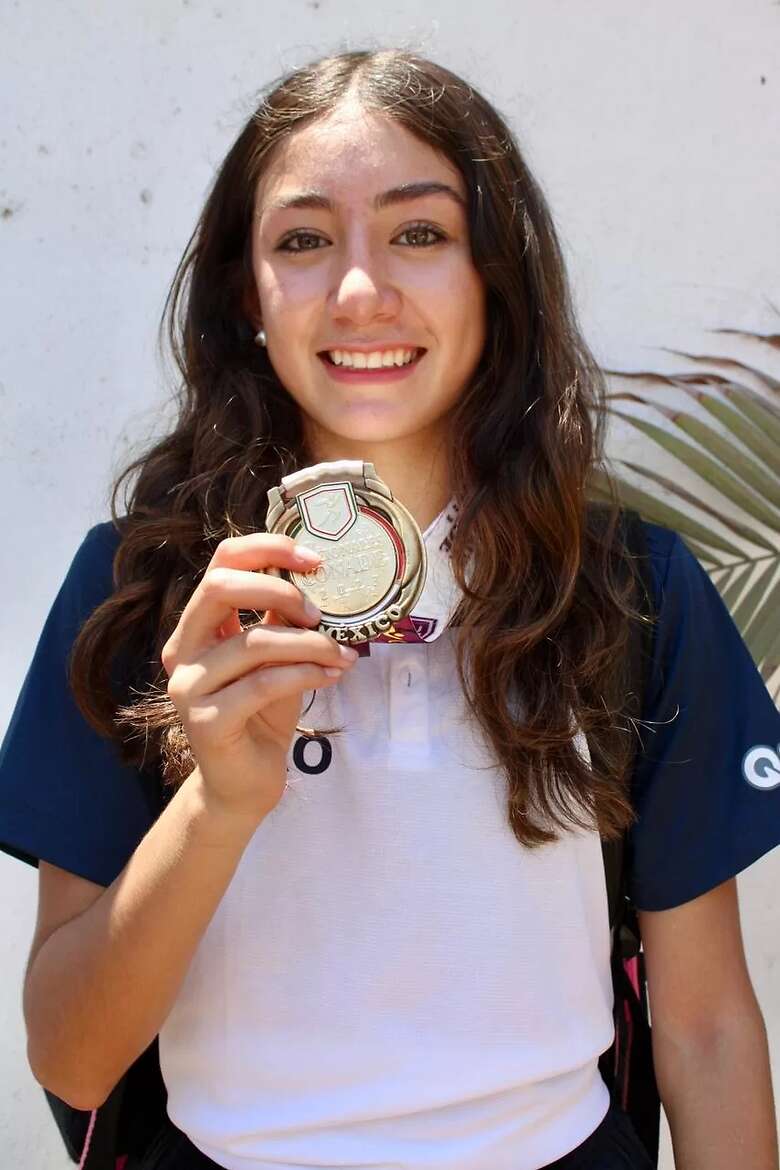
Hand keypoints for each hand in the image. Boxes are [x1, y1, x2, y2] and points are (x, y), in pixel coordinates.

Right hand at [161, 533, 357, 822]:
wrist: (245, 784)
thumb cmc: (262, 715)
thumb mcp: (276, 658)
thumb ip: (282, 619)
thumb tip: (315, 577)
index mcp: (196, 627)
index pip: (220, 564)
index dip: (265, 549)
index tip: (314, 559)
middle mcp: (181, 651)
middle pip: (218, 588)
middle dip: (278, 590)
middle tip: (319, 612)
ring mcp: (187, 687)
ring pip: (253, 642)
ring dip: (309, 644)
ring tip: (342, 654)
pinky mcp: (205, 722)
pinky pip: (262, 684)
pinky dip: (305, 675)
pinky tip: (331, 676)